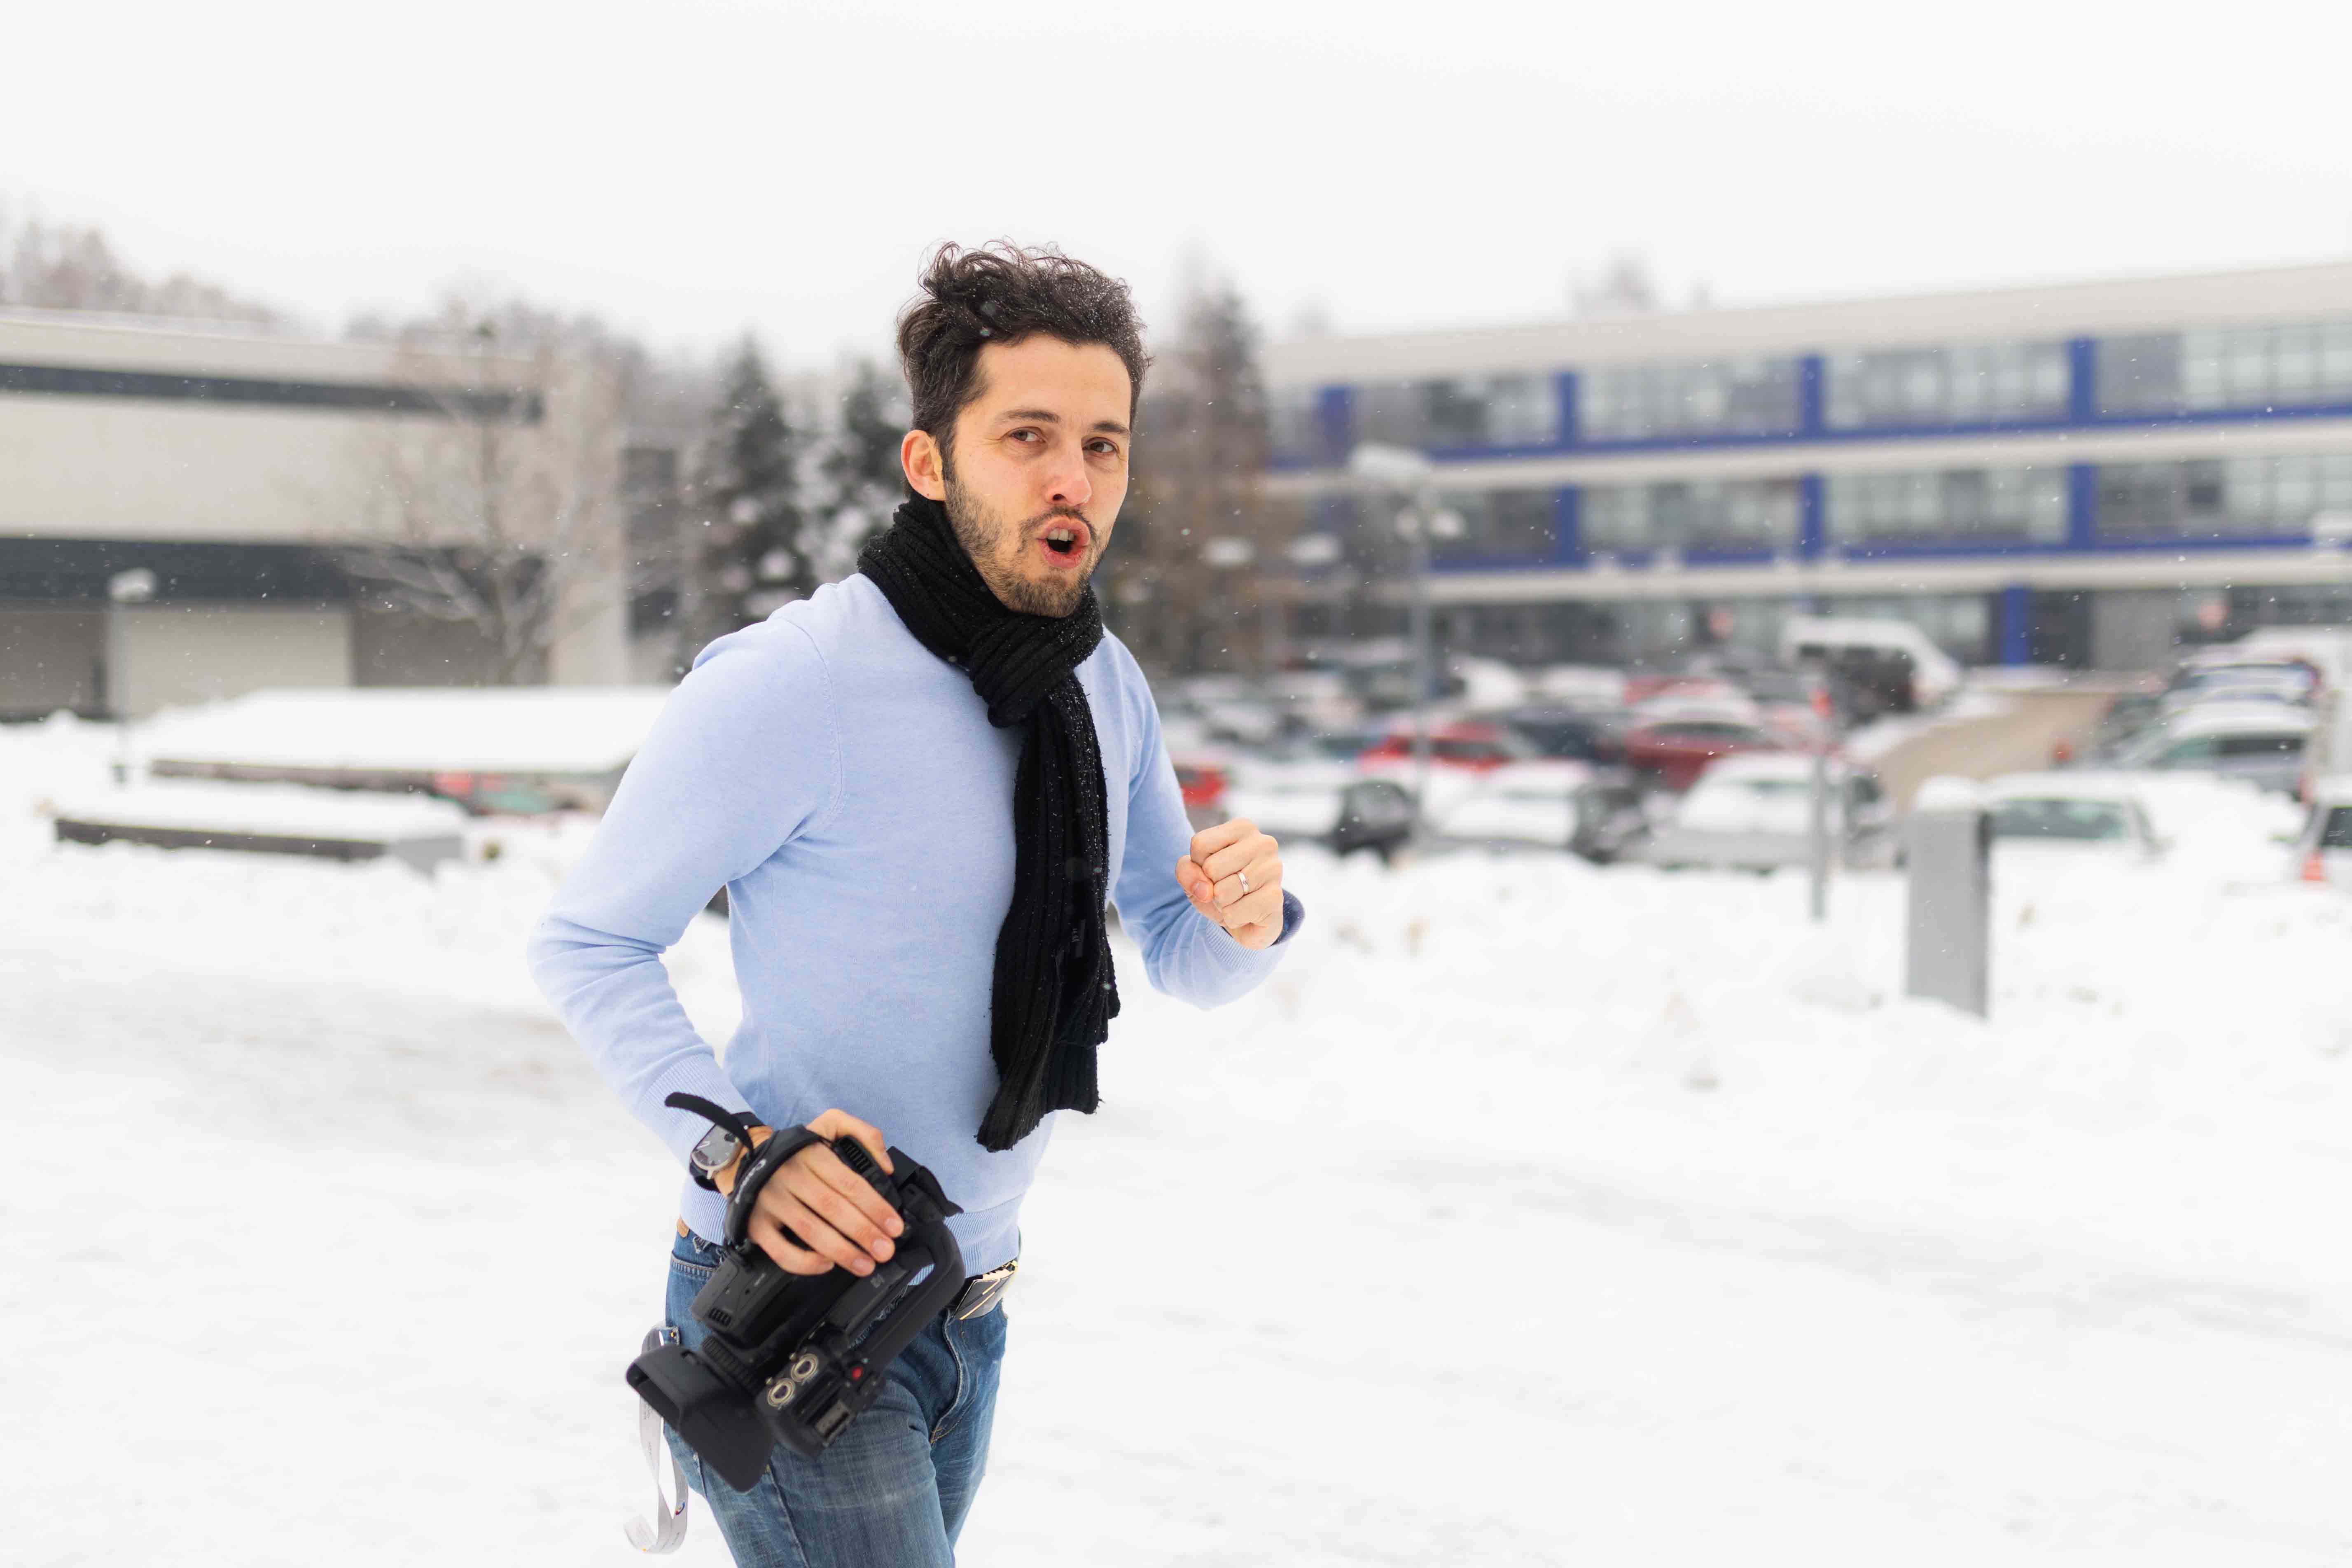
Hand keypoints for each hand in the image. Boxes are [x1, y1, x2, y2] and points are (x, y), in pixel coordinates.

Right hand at [716, 1108, 904, 1277]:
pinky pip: (781, 1251)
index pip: (850, 1183)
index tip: (894, 1226)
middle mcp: (790, 1176)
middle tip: (885, 1250)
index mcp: (812, 1154)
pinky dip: (805, 1263)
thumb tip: (886, 1166)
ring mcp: (771, 1201)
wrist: (747, 1158)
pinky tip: (827, 1264)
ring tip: (866, 1264)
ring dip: (842, 1251)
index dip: (875, 1207)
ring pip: (810, 1230)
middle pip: (832, 1208)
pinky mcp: (757, 1224)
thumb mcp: (831, 1124)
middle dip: (864, 1232)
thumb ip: (864, 1134)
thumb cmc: (798, 1150)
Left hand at [1176, 818, 1283, 950]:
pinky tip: (1246, 913)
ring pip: (1221, 892)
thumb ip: (1187, 871)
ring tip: (1237, 900)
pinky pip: (1233, 913)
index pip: (1200, 844)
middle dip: (1211, 886)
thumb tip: (1205, 890)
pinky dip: (1232, 919)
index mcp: (1243, 828)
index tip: (1213, 870)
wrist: (1248, 920)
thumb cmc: (1221, 888)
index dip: (1198, 864)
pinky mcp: (1276, 897)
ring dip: (1221, 904)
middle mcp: (1263, 843)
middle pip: (1211, 868)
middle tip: (1226, 888)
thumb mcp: (1195, 875)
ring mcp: (1273, 869)